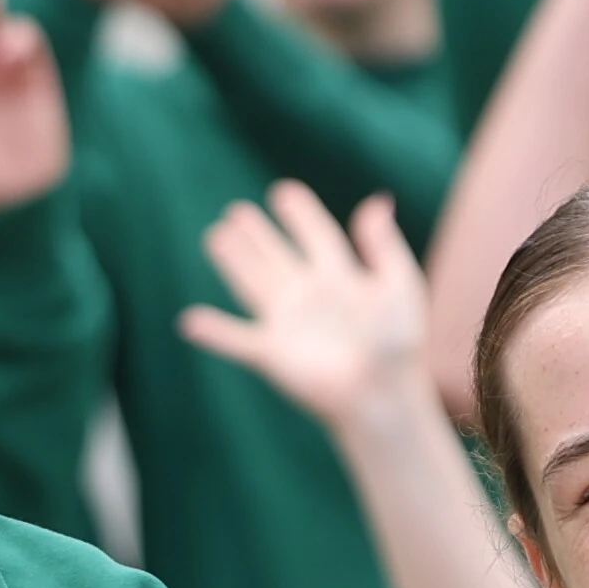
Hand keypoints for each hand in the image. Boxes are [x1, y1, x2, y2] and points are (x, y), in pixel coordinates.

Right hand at [181, 182, 430, 438]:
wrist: (385, 395)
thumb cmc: (399, 345)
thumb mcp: (400, 285)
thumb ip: (385, 245)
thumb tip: (376, 201)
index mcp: (342, 277)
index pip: (318, 236)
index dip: (301, 215)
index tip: (284, 192)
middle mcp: (309, 296)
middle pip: (276, 257)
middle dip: (257, 234)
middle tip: (237, 211)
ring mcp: (287, 323)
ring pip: (252, 284)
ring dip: (232, 261)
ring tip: (215, 236)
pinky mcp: (273, 354)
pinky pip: (236, 339)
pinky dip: (213, 331)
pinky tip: (188, 321)